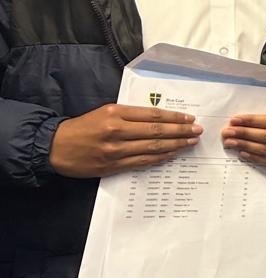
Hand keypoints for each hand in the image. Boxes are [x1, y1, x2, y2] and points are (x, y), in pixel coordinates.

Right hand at [47, 104, 201, 178]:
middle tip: (198, 131)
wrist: (55, 147)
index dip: (174, 118)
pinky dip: (160, 157)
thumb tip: (158, 118)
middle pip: (157, 131)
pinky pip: (143, 161)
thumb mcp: (104, 112)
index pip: (152, 115)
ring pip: (153, 147)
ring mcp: (116, 150)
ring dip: (176, 145)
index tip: (190, 119)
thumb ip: (129, 114)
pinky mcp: (113, 166)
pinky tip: (173, 154)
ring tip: (190, 143)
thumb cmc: (82, 127)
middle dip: (181, 131)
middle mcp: (117, 131)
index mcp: (115, 113)